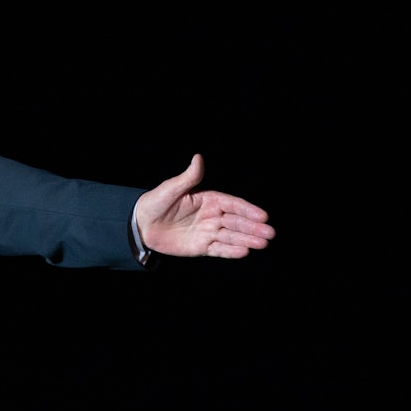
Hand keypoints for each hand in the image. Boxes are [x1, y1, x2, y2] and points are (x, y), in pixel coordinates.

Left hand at [134, 154, 274, 258]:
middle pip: (236, 222)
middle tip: (269, 233)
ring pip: (231, 236)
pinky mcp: (201, 247)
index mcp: (208, 199)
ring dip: (247, 240)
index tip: (262, 215)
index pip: (232, 204)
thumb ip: (188, 177)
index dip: (247, 210)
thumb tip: (198, 158)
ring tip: (262, 244)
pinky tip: (244, 252)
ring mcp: (207, 232)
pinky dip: (231, 251)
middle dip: (253, 227)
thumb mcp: (171, 189)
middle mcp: (211, 215)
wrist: (141, 225)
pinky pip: (219, 249)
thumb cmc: (155, 203)